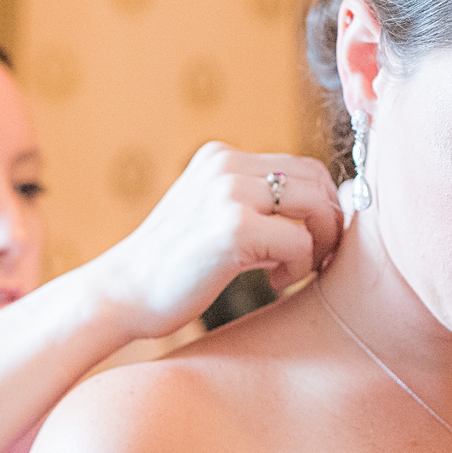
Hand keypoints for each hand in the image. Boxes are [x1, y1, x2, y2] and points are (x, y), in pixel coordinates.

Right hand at [90, 143, 342, 338]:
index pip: (302, 167)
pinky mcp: (232, 228)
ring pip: (316, 206)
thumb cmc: (173, 267)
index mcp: (221, 158)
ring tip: (293, 271)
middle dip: (328, 223)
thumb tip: (324, 212)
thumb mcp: (214, 218)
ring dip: (318, 245)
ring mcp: (228, 193)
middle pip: (317, 180)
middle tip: (314, 259)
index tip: (314, 241)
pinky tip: (275, 282)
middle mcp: (226, 165)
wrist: (123, 294)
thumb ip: (257, 207)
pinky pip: (299, 242)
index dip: (322, 205)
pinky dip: (299, 267)